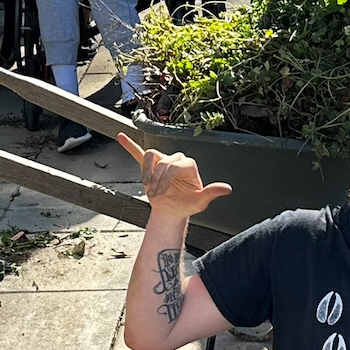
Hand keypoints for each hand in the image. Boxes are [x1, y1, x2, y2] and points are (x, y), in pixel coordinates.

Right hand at [117, 133, 233, 220]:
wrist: (171, 211)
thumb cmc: (186, 205)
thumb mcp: (200, 202)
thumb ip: (211, 193)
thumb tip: (227, 189)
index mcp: (188, 165)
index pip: (174, 165)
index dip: (166, 179)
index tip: (161, 193)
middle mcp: (176, 159)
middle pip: (162, 162)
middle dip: (157, 180)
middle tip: (156, 195)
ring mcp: (162, 161)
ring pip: (151, 156)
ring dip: (147, 172)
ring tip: (147, 186)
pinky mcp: (150, 166)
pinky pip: (139, 153)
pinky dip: (130, 145)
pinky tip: (122, 137)